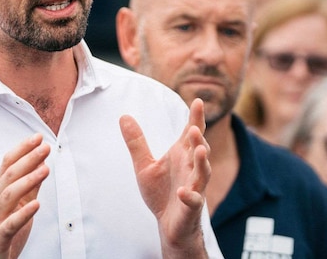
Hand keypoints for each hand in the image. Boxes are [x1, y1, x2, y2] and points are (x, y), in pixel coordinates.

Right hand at [0, 134, 50, 258]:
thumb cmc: (1, 232)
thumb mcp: (17, 206)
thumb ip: (29, 187)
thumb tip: (41, 164)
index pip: (7, 165)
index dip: (22, 150)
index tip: (38, 137)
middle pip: (9, 176)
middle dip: (28, 159)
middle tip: (44, 148)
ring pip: (8, 196)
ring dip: (28, 180)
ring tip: (45, 170)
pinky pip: (10, 224)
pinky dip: (23, 213)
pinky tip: (36, 205)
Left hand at [120, 98, 210, 257]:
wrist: (168, 225)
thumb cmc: (161, 193)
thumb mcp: (144, 166)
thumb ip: (136, 142)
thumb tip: (123, 115)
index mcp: (182, 156)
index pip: (191, 133)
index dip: (196, 118)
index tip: (198, 101)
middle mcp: (191, 168)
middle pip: (200, 149)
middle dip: (199, 139)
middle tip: (194, 128)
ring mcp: (194, 187)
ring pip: (203, 172)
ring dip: (202, 161)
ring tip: (200, 150)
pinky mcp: (191, 206)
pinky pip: (193, 200)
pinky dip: (190, 196)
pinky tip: (183, 192)